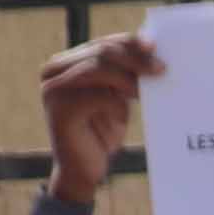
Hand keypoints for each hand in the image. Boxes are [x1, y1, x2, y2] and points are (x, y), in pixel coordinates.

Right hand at [36, 31, 161, 211]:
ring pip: (99, 70)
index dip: (128, 43)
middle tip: (161, 68)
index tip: (154, 46)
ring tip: (147, 92)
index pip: (101, 44)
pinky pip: (98, 96)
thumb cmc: (101, 132)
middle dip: (135, 59)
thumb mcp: (114, 97)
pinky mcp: (60, 110)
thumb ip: (122, 74)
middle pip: (101, 53)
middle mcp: (53, 72)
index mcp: (64, 63)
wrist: (83, 171)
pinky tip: (123, 118)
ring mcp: (53, 89)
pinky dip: (117, 104)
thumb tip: (150, 48)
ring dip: (129, 79)